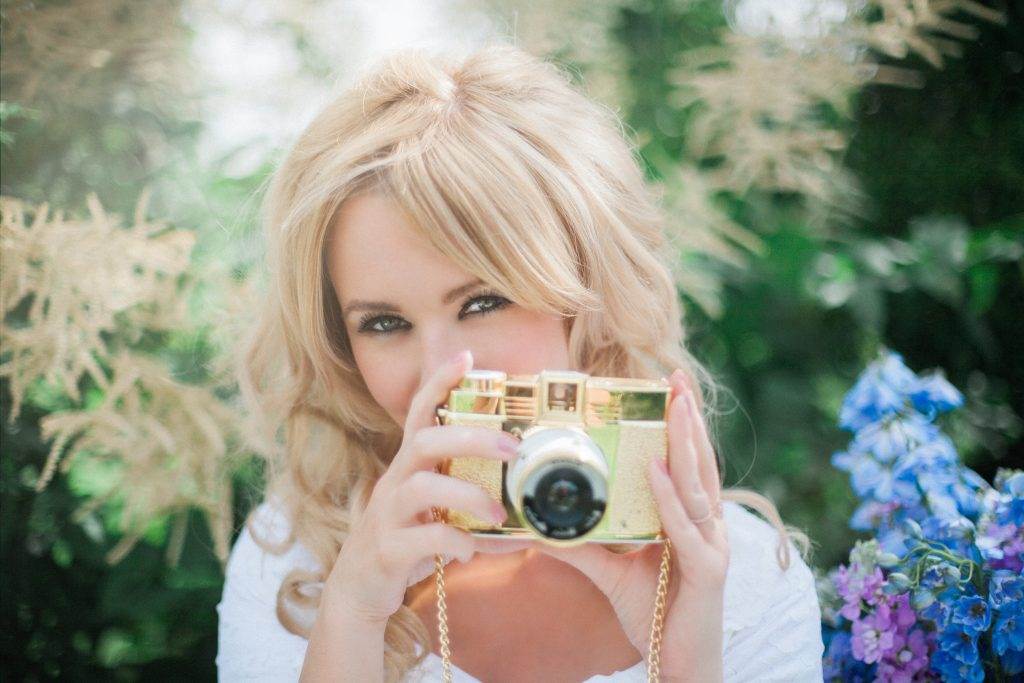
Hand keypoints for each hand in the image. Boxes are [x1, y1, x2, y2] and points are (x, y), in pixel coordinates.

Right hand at [323, 349, 534, 624]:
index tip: (466, 357)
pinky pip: (423, 538)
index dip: (439, 383)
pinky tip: (471, 552)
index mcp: (409, 466)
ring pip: (422, 488)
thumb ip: (468, 502)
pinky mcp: (386, 550)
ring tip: (497, 514)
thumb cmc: (406, 542)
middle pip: (424, 441)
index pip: (419, 412)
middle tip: (511, 447)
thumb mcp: (434, 514)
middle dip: (470, 437)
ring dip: (467, 497)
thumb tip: (523, 507)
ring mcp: (386, 515)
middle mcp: (394, 482)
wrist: (358, 591)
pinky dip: (454, 542)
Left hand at [534, 369, 728, 681]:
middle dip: (688, 418)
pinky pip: (685, 528)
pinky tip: (658, 470)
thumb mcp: (611, 570)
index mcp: (691, 519)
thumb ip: (581, 545)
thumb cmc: (653, 612)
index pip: (687, 463)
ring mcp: (713, 545)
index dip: (680, 425)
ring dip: (685, 443)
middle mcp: (708, 525)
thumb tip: (539, 525)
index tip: (668, 388)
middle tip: (676, 379)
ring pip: (698, 485)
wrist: (678, 664)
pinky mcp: (708, 571)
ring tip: (675, 405)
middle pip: (699, 462)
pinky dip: (671, 498)